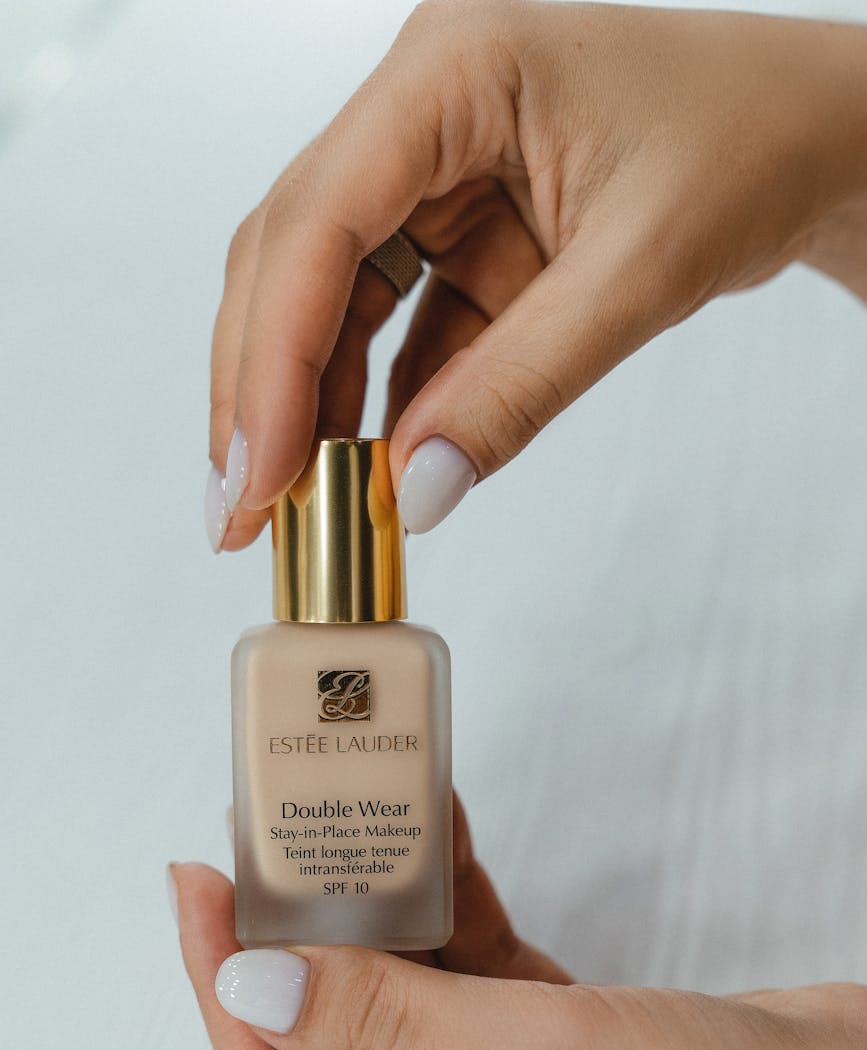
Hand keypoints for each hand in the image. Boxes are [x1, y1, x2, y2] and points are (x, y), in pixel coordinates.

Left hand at [171, 797, 866, 1049]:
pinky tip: (433, 832)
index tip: (200, 894)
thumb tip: (258, 978)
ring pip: (407, 995)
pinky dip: (456, 900)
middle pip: (342, 1043)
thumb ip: (394, 1016)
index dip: (232, 997)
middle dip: (302, 939)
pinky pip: (474, 967)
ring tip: (336, 819)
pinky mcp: (555, 1047)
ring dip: (378, 908)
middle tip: (260, 842)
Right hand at [206, 1, 866, 551]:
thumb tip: (412, 495)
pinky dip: (374, 400)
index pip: (323, 217)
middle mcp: (423, 110)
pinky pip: (395, 324)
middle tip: (243, 507)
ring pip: (328, 294)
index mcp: (456, 69)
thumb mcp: (637, 276)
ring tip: (289, 506)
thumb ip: (518, 389)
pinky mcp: (459, 231)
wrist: (813, 139)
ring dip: (304, 402)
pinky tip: (359, 467)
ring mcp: (434, 171)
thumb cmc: (750, 148)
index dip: (272, 354)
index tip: (258, 470)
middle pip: (295, 257)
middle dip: (261, 388)